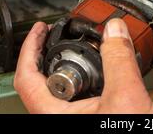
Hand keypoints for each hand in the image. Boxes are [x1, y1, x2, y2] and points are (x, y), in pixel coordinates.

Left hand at [14, 19, 152, 113]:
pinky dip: (83, 81)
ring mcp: (73, 122)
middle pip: (40, 82)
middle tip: (53, 36)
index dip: (29, 48)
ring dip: (66, 67)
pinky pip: (77, 99)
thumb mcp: (125, 99)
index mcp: (54, 116)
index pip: (26, 78)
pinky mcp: (88, 121)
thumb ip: (118, 61)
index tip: (38, 29)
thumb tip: (114, 32)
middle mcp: (58, 120)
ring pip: (59, 92)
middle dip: (46, 54)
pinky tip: (98, 74)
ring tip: (75, 50)